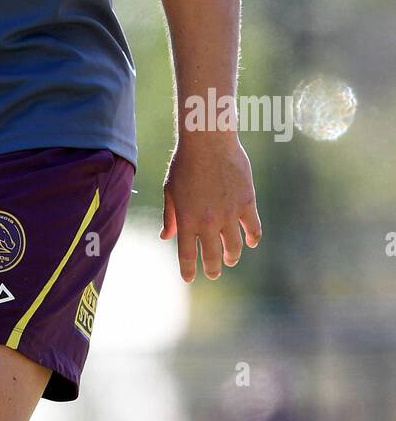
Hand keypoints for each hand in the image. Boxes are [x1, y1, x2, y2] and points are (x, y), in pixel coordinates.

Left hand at [161, 137, 261, 281]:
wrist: (208, 141)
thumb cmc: (185, 163)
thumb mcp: (171, 190)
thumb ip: (170, 216)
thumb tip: (166, 236)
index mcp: (187, 219)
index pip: (187, 255)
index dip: (188, 270)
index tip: (189, 278)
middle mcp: (208, 222)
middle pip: (213, 256)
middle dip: (213, 269)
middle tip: (214, 272)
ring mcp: (229, 214)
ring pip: (234, 247)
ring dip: (232, 256)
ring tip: (230, 258)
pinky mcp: (246, 203)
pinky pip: (253, 229)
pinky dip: (253, 238)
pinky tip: (251, 241)